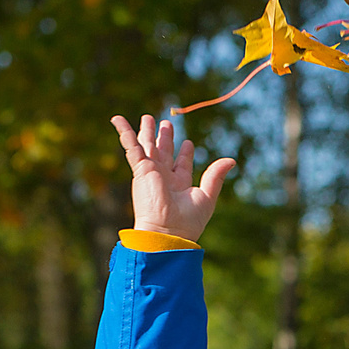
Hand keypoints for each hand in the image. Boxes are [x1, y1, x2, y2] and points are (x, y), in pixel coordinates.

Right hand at [112, 113, 237, 243]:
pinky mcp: (140, 170)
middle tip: (166, 123)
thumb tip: (231, 160)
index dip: (185, 153)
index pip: (182, 164)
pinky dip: (124, 132)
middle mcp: (164, 177)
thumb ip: (215, 176)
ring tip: (148, 117)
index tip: (188, 143)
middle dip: (165, 138)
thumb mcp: (207, 196)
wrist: (166, 231)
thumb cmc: (188, 221)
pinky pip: (131, 147)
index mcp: (180, 184)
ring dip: (147, 132)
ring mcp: (151, 172)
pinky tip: (117, 119)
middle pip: (164, 152)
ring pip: (148, 147)